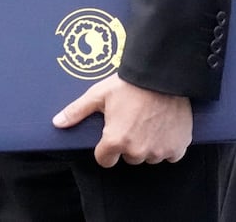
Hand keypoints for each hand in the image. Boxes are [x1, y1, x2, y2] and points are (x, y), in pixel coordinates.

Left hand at [53, 74, 192, 167]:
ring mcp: (159, 151)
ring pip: (149, 156)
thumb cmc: (127, 85)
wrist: (162, 77)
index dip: (105, 148)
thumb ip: (76, 111)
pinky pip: (170, 154)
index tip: (110, 135)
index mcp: (115, 141)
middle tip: (131, 121)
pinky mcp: (178, 147)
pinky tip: (164, 126)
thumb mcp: (97, 95)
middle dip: (128, 144)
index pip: (105, 160)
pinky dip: (168, 144)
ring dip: (148, 144)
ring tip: (148, 121)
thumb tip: (57, 123)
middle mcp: (137, 151)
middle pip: (129, 157)